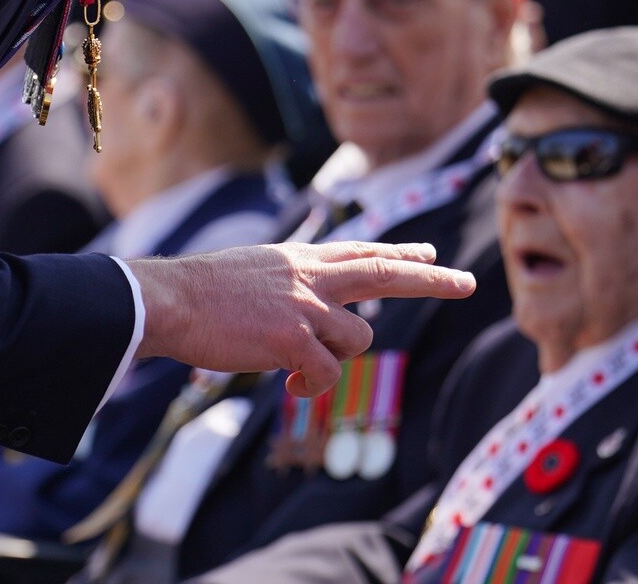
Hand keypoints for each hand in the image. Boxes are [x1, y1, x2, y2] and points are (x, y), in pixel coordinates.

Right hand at [130, 242, 475, 396]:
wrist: (169, 299)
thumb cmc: (198, 293)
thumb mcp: (254, 270)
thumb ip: (287, 283)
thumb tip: (304, 315)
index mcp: (301, 259)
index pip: (362, 251)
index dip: (400, 251)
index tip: (429, 250)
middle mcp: (312, 276)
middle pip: (387, 273)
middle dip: (432, 278)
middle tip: (467, 282)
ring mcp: (306, 306)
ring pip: (359, 339)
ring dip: (338, 359)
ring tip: (301, 368)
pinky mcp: (293, 339)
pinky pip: (326, 374)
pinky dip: (314, 387)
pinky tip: (294, 387)